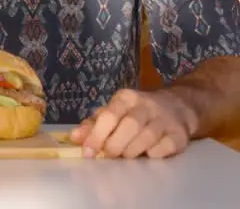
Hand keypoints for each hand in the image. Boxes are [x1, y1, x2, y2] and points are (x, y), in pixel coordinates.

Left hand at [69, 88, 196, 158]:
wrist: (177, 107)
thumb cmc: (136, 113)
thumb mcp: (113, 113)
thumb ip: (93, 125)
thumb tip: (74, 137)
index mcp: (125, 98)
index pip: (109, 115)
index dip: (96, 135)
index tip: (88, 153)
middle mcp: (146, 105)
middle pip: (129, 125)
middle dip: (115, 145)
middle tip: (109, 155)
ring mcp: (165, 119)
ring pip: (147, 136)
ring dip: (132, 151)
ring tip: (126, 156)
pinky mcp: (180, 134)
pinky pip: (166, 146)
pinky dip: (154, 153)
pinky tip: (148, 154)